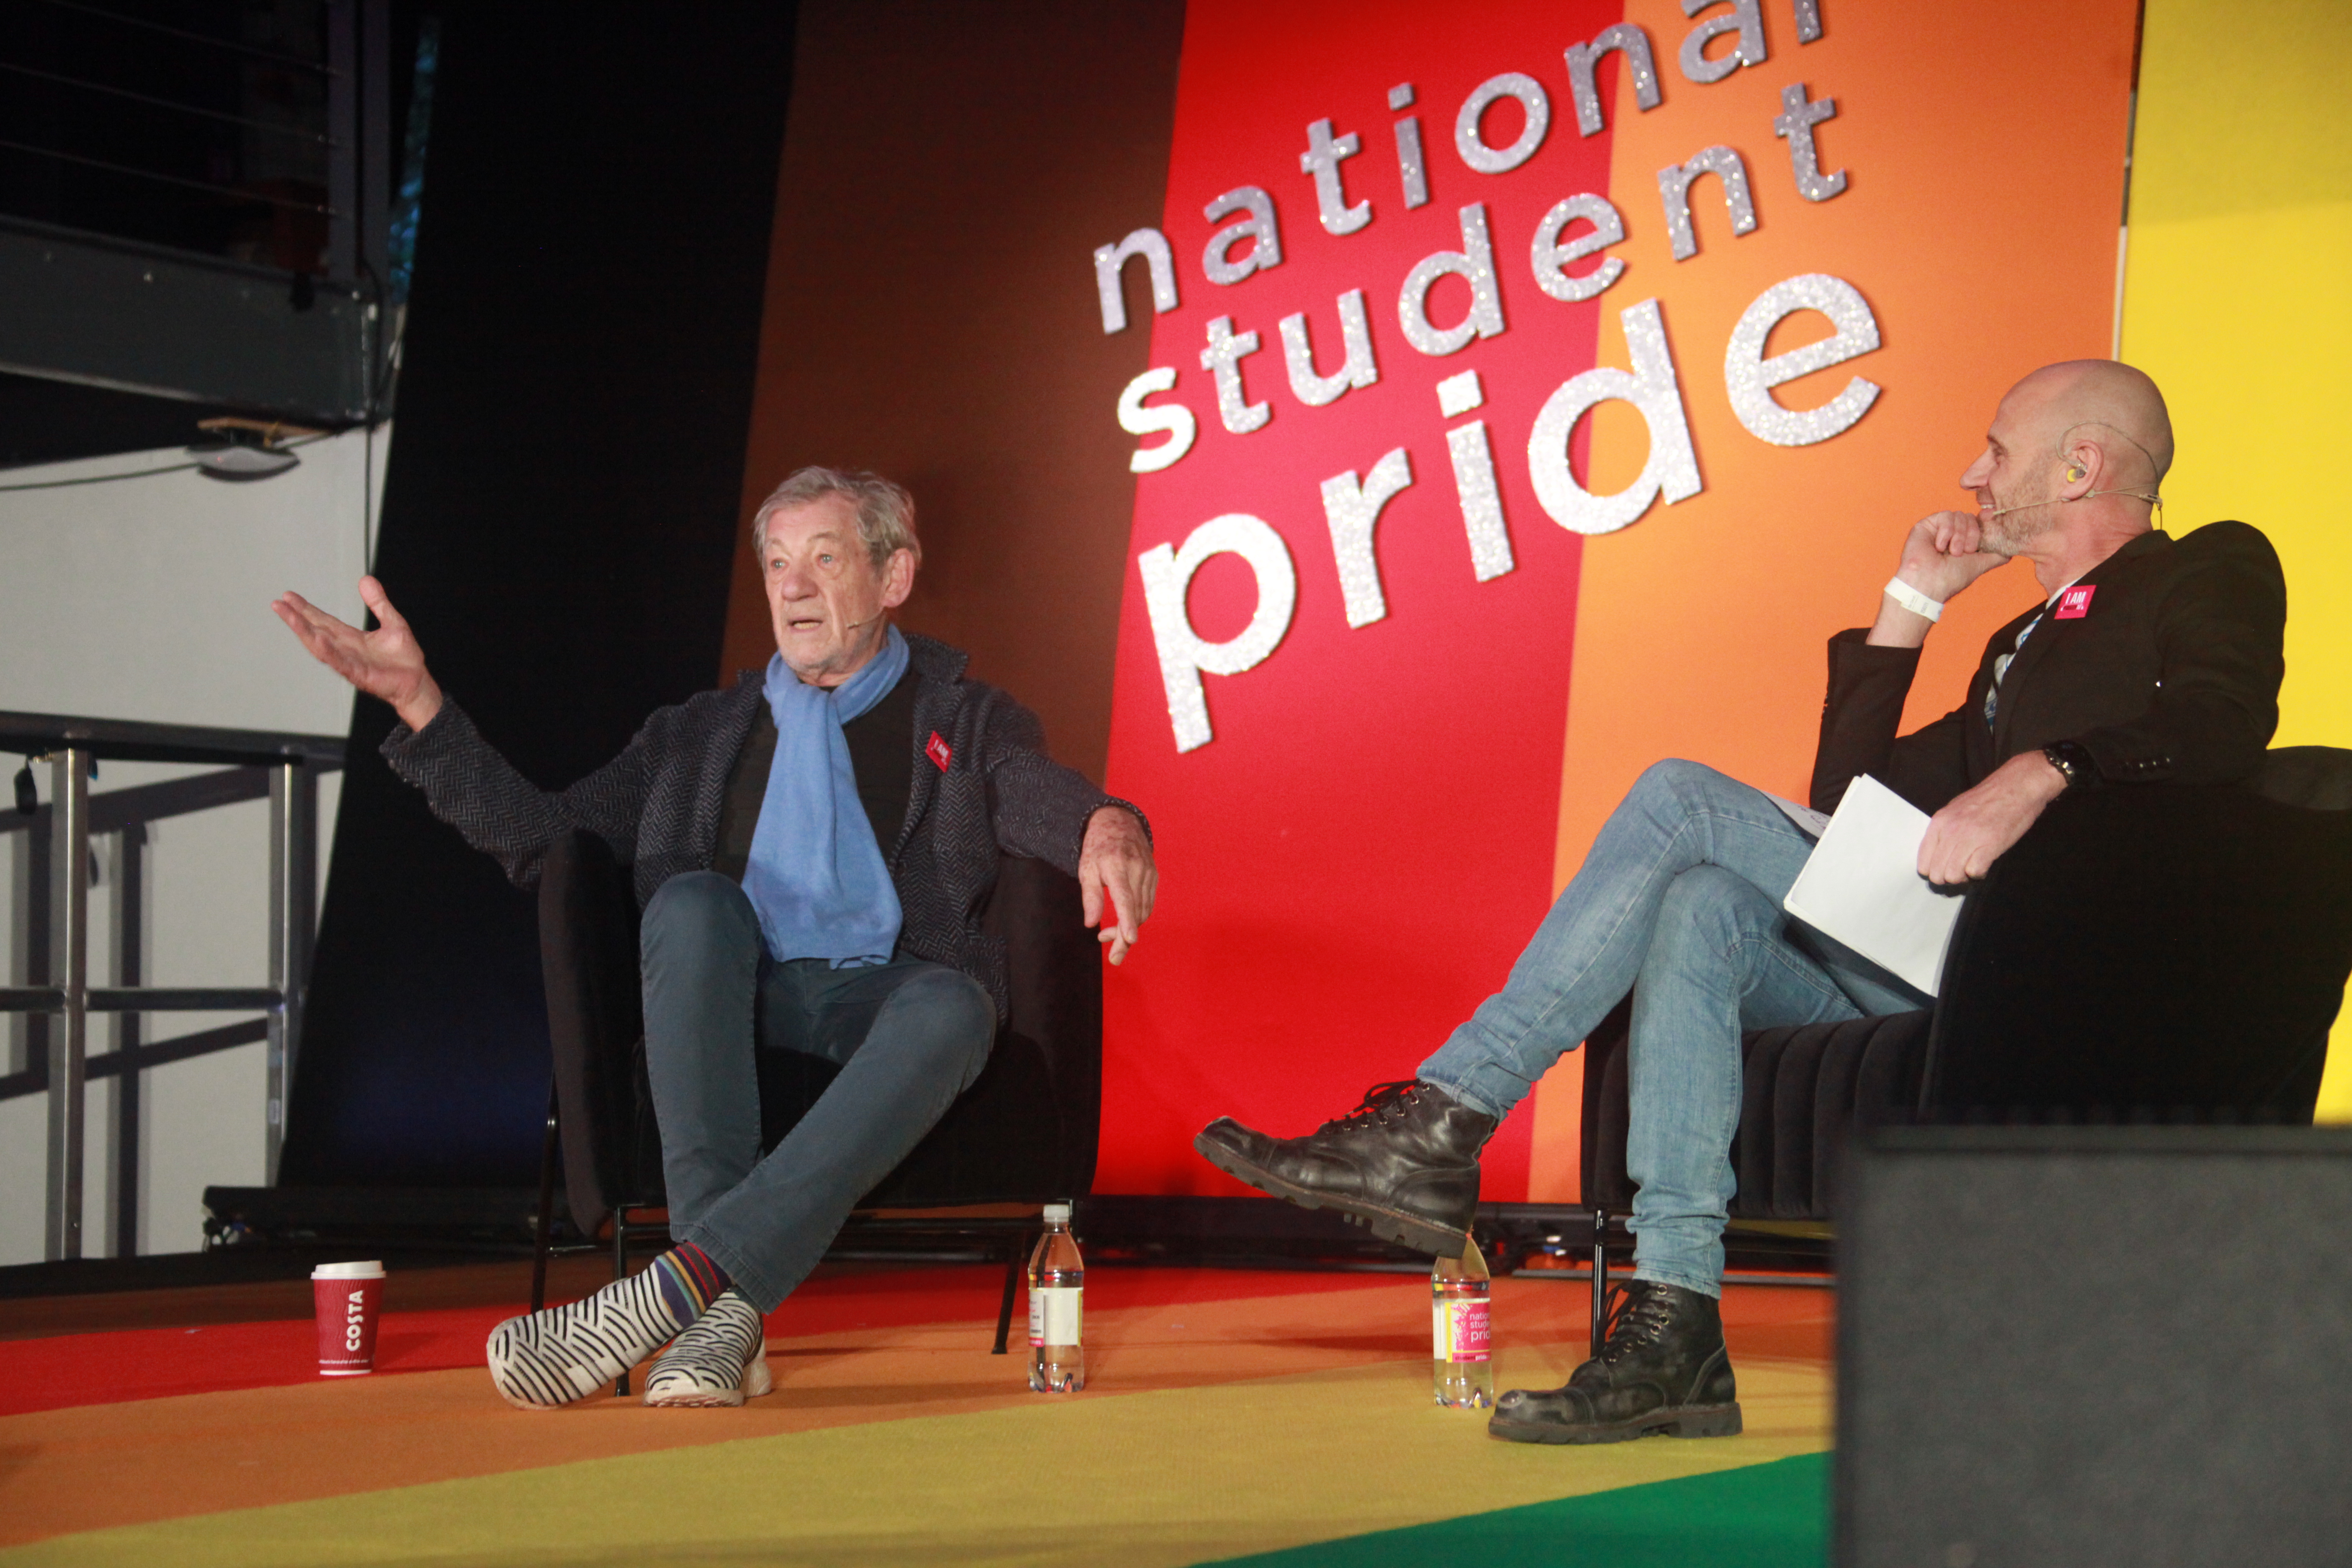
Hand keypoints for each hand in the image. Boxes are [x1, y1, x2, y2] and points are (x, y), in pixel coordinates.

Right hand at [272, 576, 443, 731]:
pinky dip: (328, 651)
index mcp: (350, 638)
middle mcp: (345, 649)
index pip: (323, 620)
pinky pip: (340, 662)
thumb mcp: (393, 622)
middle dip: (296, 618)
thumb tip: (366, 579)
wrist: (417, 681)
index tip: (288, 596)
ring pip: (320, 646)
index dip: (306, 609)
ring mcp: (349, 662)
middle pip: (315, 630)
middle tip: (278, 603)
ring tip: (289, 616)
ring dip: (304, 632)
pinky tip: (318, 639)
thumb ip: (379, 603)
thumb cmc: (404, 658)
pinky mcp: (359, 674)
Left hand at [1078, 806, 1155, 964]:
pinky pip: (1148, 903)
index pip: (1125, 899)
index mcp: (1117, 866)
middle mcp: (1137, 869)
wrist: (1119, 822)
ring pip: (1144, 910)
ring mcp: (1148, 872)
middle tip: (1113, 956)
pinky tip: (1123, 921)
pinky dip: (1137, 917)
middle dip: (1125, 938)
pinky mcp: (1154, 875)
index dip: (1127, 921)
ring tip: (1109, 936)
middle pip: (1136, 911)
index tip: (1130, 940)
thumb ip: (1090, 897)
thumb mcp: (1086, 868)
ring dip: (1130, 929)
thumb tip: (1091, 924)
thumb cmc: (1098, 847)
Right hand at [1896, 510, 2009, 601]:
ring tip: (1951, 552)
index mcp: (1964, 541)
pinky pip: (1945, 516)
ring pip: (1959, 515)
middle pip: (1971, 517)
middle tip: (1963, 553)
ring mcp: (1939, 529)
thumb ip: (1997, 555)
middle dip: (1971, 535)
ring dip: (1958, 536)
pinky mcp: (1927, 525)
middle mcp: (1952, 534)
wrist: (1929, 582)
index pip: (1979, 523)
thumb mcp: (1981, 564)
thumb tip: (2011, 549)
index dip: (1985, 522)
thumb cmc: (1952, 577)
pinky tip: (1939, 547)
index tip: (1989, 521)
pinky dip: (1946, 532)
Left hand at [1916, 751, 2066, 885]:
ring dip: (1964, 877)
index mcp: (1939, 823)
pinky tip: (1985, 862)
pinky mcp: (1989, 844)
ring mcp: (1968, 838)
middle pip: (1937, 874)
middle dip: (1949, 877)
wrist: (2017, 785)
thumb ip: (1944, 831)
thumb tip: (1938, 856)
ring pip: (1952, 876)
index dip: (1934, 871)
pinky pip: (1974, 872)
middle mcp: (1949, 831)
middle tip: (1962, 869)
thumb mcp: (1955, 810)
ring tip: (1974, 864)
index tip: (1946, 868)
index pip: (1923, 863)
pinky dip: (1980, 872)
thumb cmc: (1988, 799)